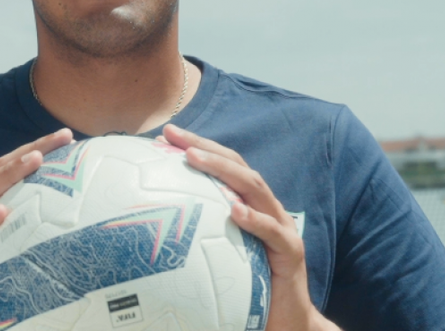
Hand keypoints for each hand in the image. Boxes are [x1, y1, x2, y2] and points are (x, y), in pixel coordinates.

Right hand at [0, 128, 74, 330]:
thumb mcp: (21, 253)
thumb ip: (39, 233)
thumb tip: (84, 219)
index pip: (11, 171)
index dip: (36, 150)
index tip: (67, 137)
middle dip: (29, 151)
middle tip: (58, 138)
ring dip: (8, 176)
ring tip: (34, 161)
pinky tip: (0, 213)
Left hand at [160, 125, 341, 330]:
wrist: (287, 322)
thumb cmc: (248, 288)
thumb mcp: (220, 254)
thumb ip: (200, 235)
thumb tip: (152, 229)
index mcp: (250, 206)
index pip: (225, 166)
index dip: (199, 146)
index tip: (166, 133)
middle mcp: (267, 210)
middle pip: (238, 167)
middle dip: (206, 147)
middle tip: (174, 135)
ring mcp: (282, 228)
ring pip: (255, 189)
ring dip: (224, 171)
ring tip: (195, 159)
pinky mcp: (291, 253)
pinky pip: (273, 233)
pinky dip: (255, 220)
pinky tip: (235, 212)